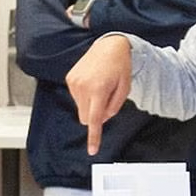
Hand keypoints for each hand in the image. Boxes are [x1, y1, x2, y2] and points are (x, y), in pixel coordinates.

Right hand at [65, 36, 133, 153]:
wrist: (109, 45)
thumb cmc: (120, 66)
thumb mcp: (125, 88)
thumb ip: (114, 108)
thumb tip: (102, 119)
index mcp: (99, 90)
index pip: (94, 120)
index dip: (94, 137)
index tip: (92, 150)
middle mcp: (83, 86)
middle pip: (85, 117)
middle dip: (94, 115)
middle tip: (107, 99)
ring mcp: (74, 82)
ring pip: (80, 108)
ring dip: (90, 104)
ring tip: (100, 86)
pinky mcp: (70, 78)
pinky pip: (76, 97)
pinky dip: (85, 95)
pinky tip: (93, 82)